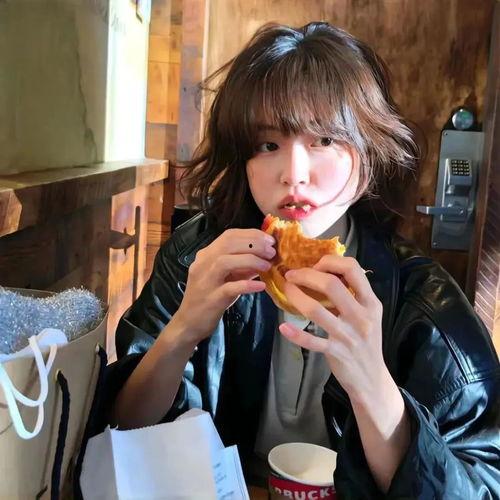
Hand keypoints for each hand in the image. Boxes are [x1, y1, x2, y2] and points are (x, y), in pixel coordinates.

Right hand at [173, 228, 275, 344]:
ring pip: (226, 261)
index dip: (251, 234)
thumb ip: (243, 266)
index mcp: (206, 255)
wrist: (189, 323)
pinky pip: (230, 288)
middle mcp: (203, 264)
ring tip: (267, 266)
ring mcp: (205, 281)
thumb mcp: (226, 278)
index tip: (269, 240)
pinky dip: (247, 285)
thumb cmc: (210, 298)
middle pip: (228, 244)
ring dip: (250, 260)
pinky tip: (261, 286)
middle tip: (272, 251)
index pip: (229, 235)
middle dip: (254, 244)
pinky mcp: (211, 299)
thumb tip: (266, 256)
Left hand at [279, 255, 385, 401]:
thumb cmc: (365, 341)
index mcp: (370, 302)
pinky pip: (313, 341)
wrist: (372, 379)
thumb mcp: (367, 315)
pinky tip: (283, 327)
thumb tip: (325, 272)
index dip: (330, 262)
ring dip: (296, 297)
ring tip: (286, 290)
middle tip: (291, 275)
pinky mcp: (337, 353)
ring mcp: (349, 336)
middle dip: (306, 275)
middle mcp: (362, 316)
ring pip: (317, 310)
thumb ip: (352, 295)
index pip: (353, 269)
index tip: (315, 265)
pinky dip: (296, 334)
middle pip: (331, 284)